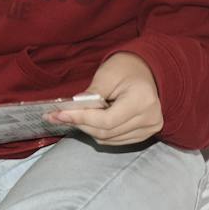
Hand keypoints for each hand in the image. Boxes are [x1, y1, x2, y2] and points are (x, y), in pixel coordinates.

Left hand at [45, 52, 163, 145]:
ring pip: (108, 139)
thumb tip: (75, 107)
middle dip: (80, 124)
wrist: (145, 72)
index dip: (82, 118)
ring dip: (87, 129)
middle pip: (106, 132)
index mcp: (142, 100)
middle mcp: (149, 118)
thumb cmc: (125, 69)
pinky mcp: (143, 135)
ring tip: (73, 116)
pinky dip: (98, 132)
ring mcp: (148, 129)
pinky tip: (90, 121)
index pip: (107, 120)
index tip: (60, 114)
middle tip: (58, 116)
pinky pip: (114, 140)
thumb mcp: (107, 74)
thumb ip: (93, 92)